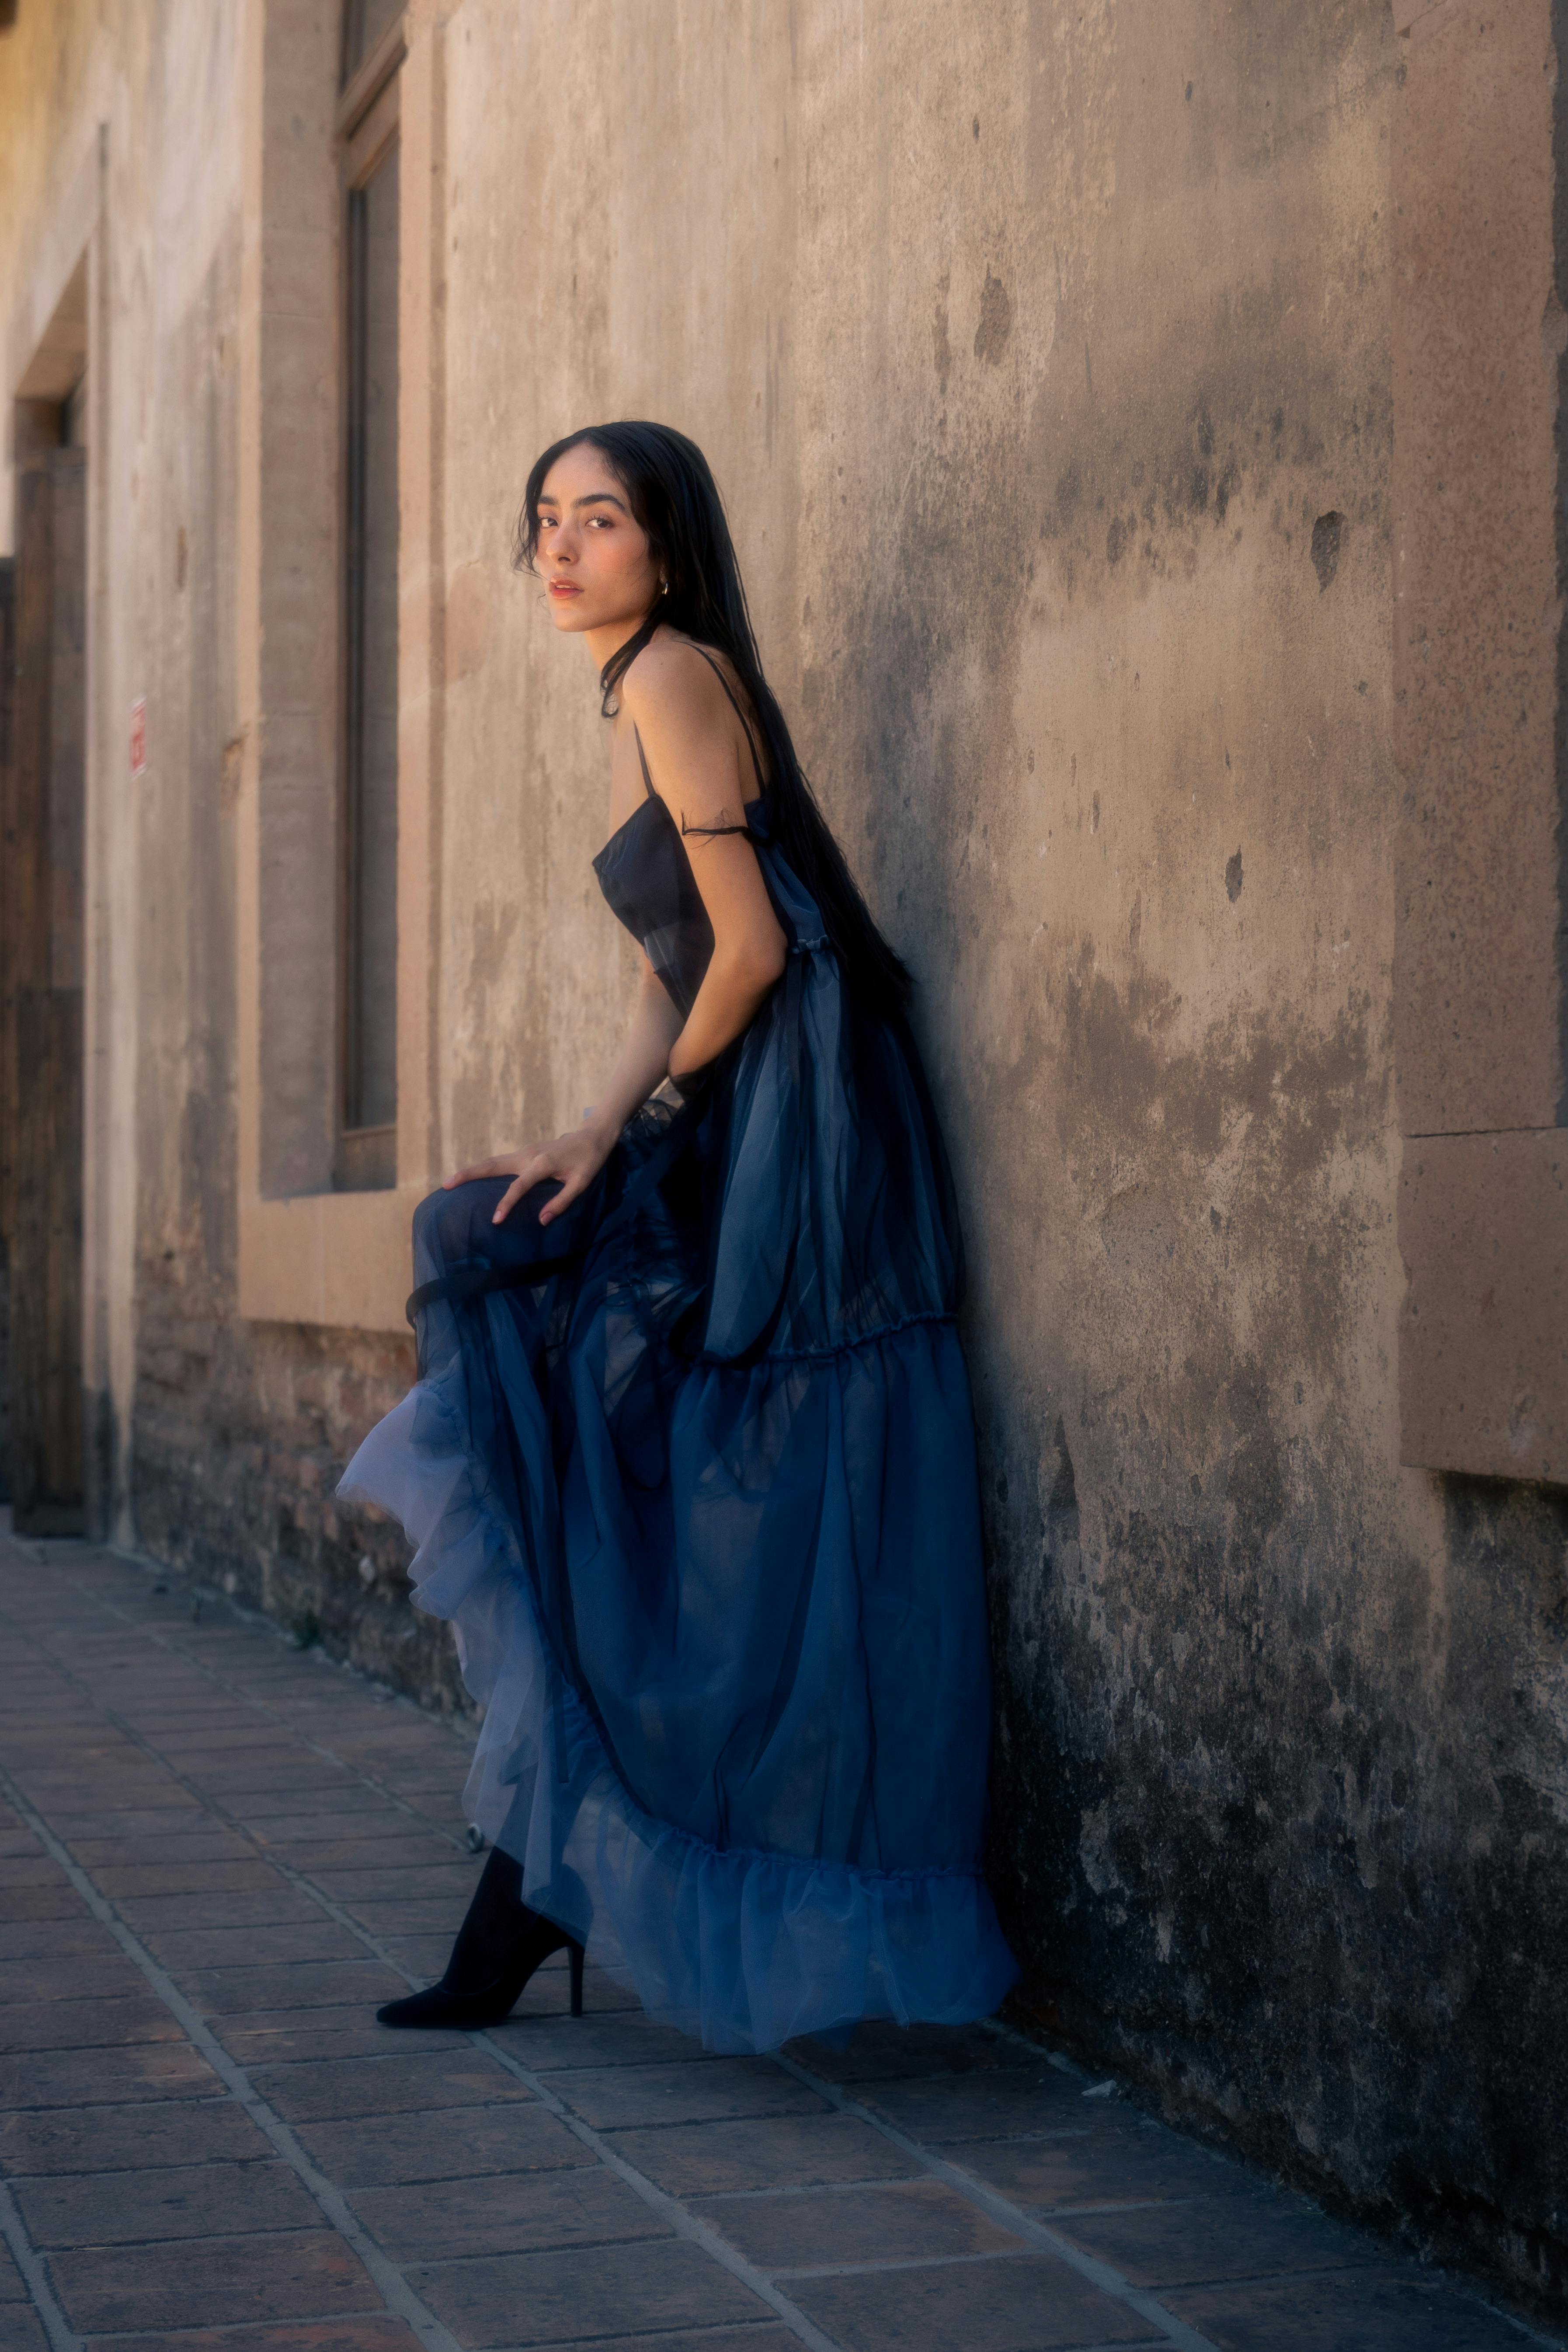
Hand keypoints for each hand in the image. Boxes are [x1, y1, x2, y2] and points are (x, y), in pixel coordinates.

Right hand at [445, 1121, 613, 1226]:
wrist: (592, 1136)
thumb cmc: (589, 1161)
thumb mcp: (581, 1184)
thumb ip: (562, 1202)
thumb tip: (542, 1220)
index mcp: (541, 1164)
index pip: (519, 1186)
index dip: (507, 1203)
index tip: (496, 1220)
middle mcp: (528, 1155)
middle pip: (492, 1165)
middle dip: (469, 1174)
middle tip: (446, 1185)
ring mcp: (524, 1152)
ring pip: (493, 1162)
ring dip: (472, 1171)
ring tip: (451, 1182)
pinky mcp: (525, 1154)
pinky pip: (500, 1163)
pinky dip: (484, 1170)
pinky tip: (475, 1180)